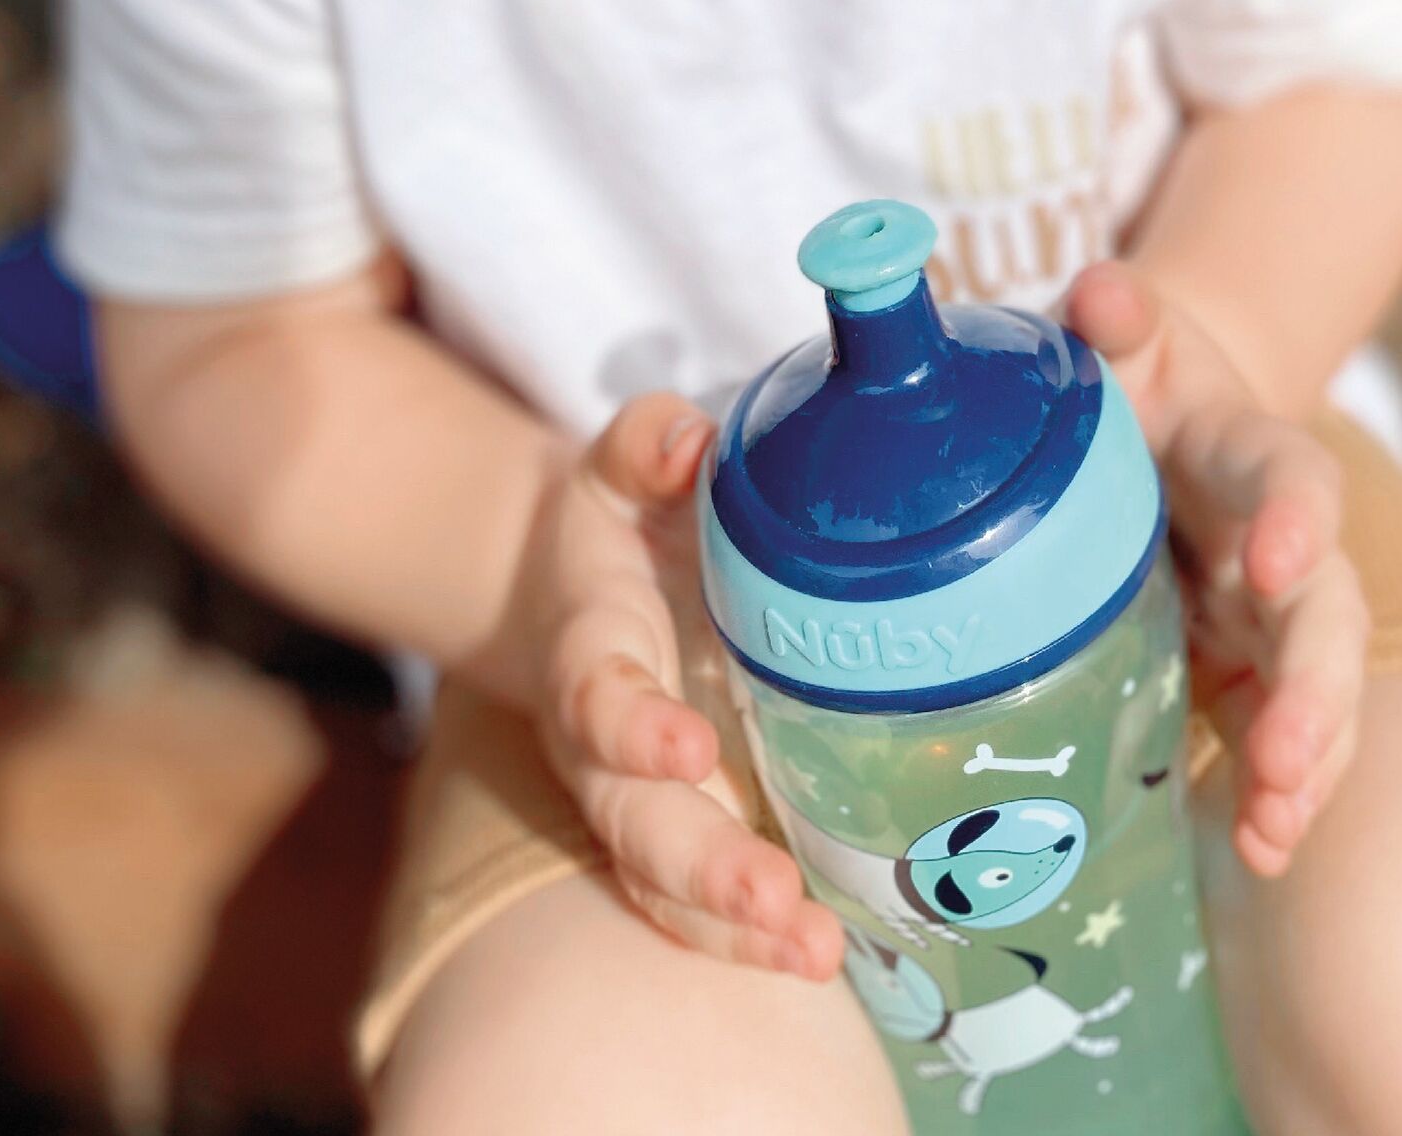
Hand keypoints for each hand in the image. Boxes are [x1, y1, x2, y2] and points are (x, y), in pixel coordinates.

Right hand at [510, 393, 844, 979]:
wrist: (576, 587)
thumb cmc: (623, 519)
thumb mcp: (623, 464)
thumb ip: (647, 444)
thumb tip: (686, 441)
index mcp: (593, 648)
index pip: (599, 697)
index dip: (633, 727)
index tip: (685, 747)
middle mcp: (606, 747)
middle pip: (636, 823)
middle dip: (702, 866)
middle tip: (775, 900)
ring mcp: (642, 798)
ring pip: (667, 880)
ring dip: (735, 925)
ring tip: (814, 954)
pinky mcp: (689, 822)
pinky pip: (701, 898)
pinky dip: (750, 936)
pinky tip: (825, 961)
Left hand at [1056, 261, 1370, 877]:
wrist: (1164, 412)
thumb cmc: (1133, 372)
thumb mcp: (1123, 334)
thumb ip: (1116, 313)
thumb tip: (1100, 294)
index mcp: (1246, 451)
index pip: (1291, 476)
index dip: (1295, 515)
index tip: (1277, 558)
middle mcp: (1277, 541)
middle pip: (1328, 611)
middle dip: (1316, 682)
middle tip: (1286, 750)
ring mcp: (1270, 615)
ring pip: (1318, 688)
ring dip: (1309, 759)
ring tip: (1275, 828)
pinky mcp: (1246, 669)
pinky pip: (1278, 738)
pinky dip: (1278, 797)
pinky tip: (1258, 853)